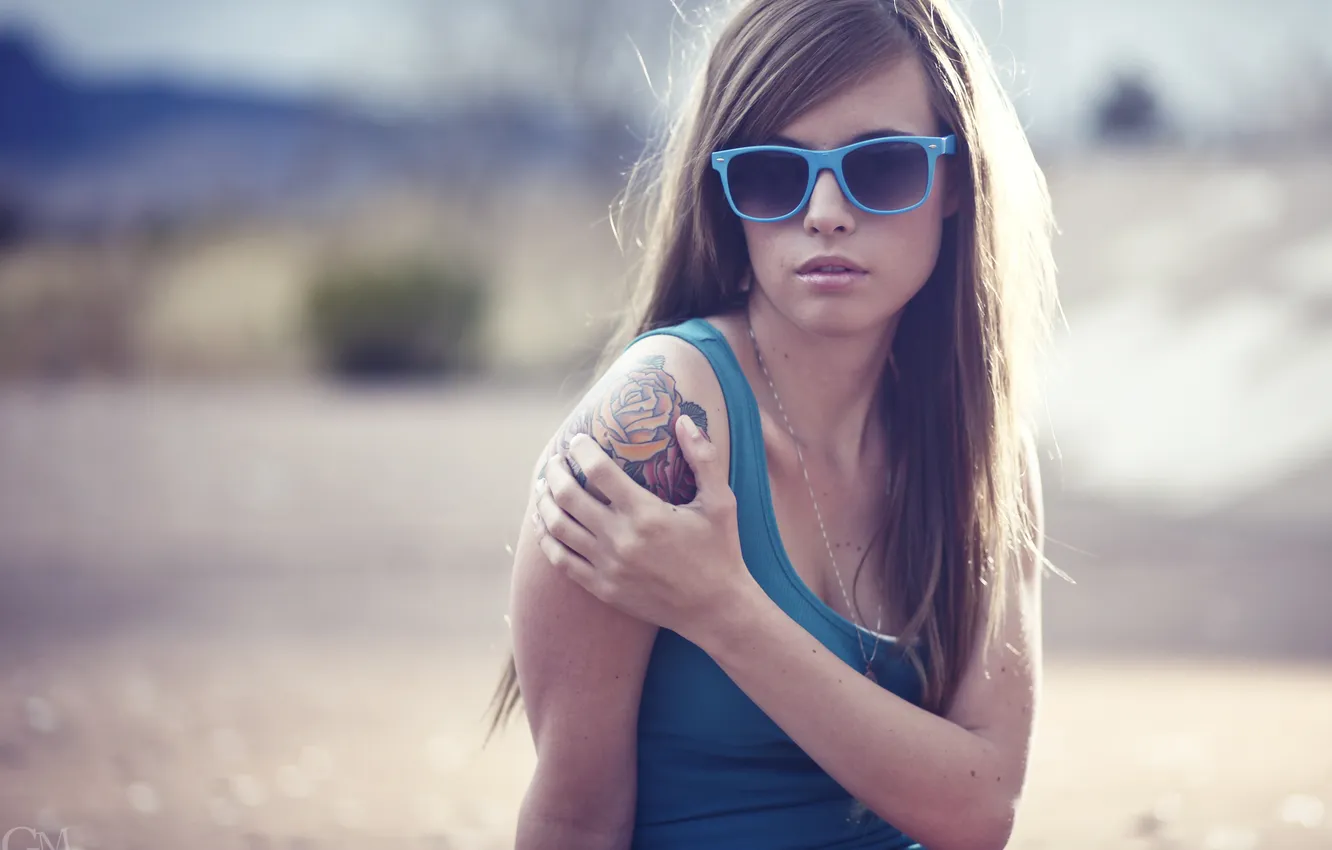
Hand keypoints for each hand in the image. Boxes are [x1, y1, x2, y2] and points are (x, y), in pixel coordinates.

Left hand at [531, 415, 755, 640]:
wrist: (716, 609)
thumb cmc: (721, 551)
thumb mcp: (720, 502)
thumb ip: (703, 458)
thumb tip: (684, 420)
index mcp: (646, 513)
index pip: (598, 471)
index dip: (582, 450)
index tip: (577, 440)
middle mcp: (621, 539)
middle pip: (568, 496)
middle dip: (555, 472)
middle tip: (555, 460)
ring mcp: (607, 566)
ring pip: (558, 527)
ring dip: (545, 502)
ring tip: (544, 487)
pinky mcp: (602, 588)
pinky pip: (561, 560)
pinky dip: (547, 538)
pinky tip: (544, 523)